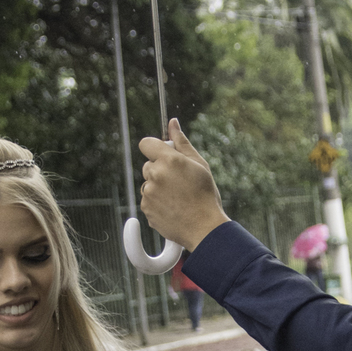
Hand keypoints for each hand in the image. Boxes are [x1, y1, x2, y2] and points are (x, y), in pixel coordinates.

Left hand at [138, 120, 228, 251]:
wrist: (204, 228)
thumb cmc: (205, 195)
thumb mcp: (199, 164)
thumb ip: (182, 142)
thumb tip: (172, 122)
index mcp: (169, 160)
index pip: (146, 143)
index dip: (154, 148)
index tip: (163, 155)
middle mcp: (155, 175)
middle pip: (147, 165)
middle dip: (160, 170)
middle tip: (179, 182)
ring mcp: (148, 194)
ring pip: (148, 184)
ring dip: (158, 187)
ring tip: (179, 197)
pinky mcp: (146, 209)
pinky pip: (148, 200)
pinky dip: (158, 203)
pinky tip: (174, 208)